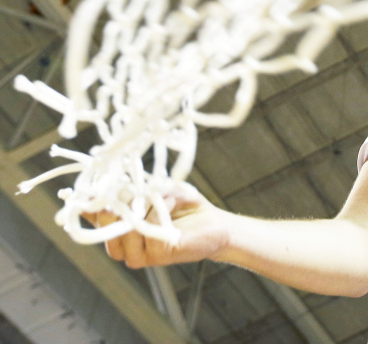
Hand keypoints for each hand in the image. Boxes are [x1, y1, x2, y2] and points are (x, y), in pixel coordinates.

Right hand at [91, 184, 230, 268]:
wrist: (214, 224)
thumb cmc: (183, 206)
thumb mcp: (156, 190)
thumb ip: (133, 189)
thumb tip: (111, 180)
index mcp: (119, 229)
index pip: (92, 220)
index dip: (86, 205)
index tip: (85, 189)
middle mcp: (124, 245)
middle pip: (103, 230)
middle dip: (112, 207)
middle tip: (122, 189)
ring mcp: (140, 254)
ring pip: (123, 234)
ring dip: (138, 209)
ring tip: (154, 195)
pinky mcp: (160, 255)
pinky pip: (149, 233)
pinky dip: (157, 213)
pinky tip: (167, 201)